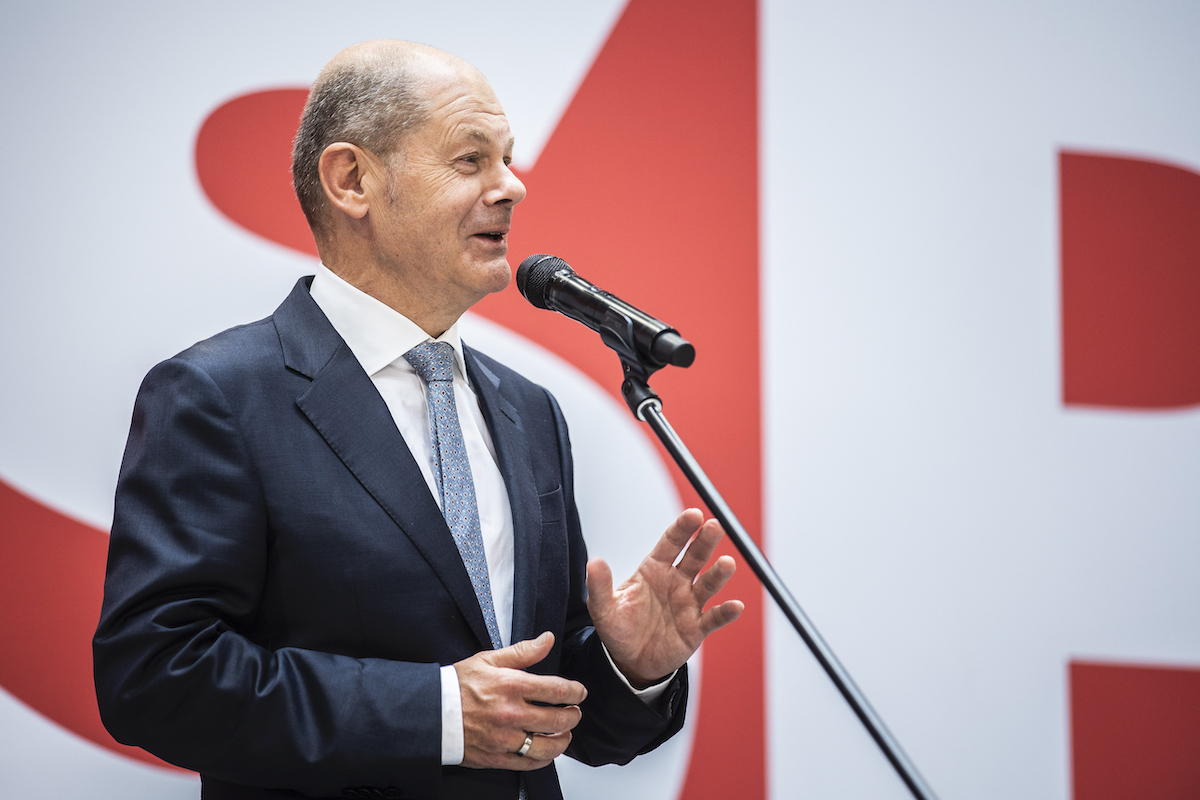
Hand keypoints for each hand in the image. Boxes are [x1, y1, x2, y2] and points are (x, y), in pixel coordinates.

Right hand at [454, 631, 587, 769]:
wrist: (432, 712)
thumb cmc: (458, 685)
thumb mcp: (488, 659)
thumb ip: (523, 651)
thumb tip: (547, 640)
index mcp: (511, 686)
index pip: (557, 690)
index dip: (575, 691)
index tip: (579, 692)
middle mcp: (511, 713)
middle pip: (559, 719)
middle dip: (573, 715)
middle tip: (574, 711)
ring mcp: (505, 738)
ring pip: (548, 745)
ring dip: (563, 739)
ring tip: (565, 732)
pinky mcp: (497, 757)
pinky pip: (530, 763)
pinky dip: (544, 758)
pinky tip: (547, 750)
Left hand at [587, 509, 743, 687]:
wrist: (629, 661)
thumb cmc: (618, 627)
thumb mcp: (603, 608)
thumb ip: (600, 585)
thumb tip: (595, 562)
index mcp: (654, 570)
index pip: (671, 543)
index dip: (682, 528)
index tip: (693, 514)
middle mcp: (676, 582)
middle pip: (695, 557)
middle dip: (705, 541)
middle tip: (715, 525)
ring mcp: (689, 604)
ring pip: (708, 584)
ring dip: (718, 574)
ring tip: (727, 564)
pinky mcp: (696, 628)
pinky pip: (714, 618)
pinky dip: (726, 613)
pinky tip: (735, 606)